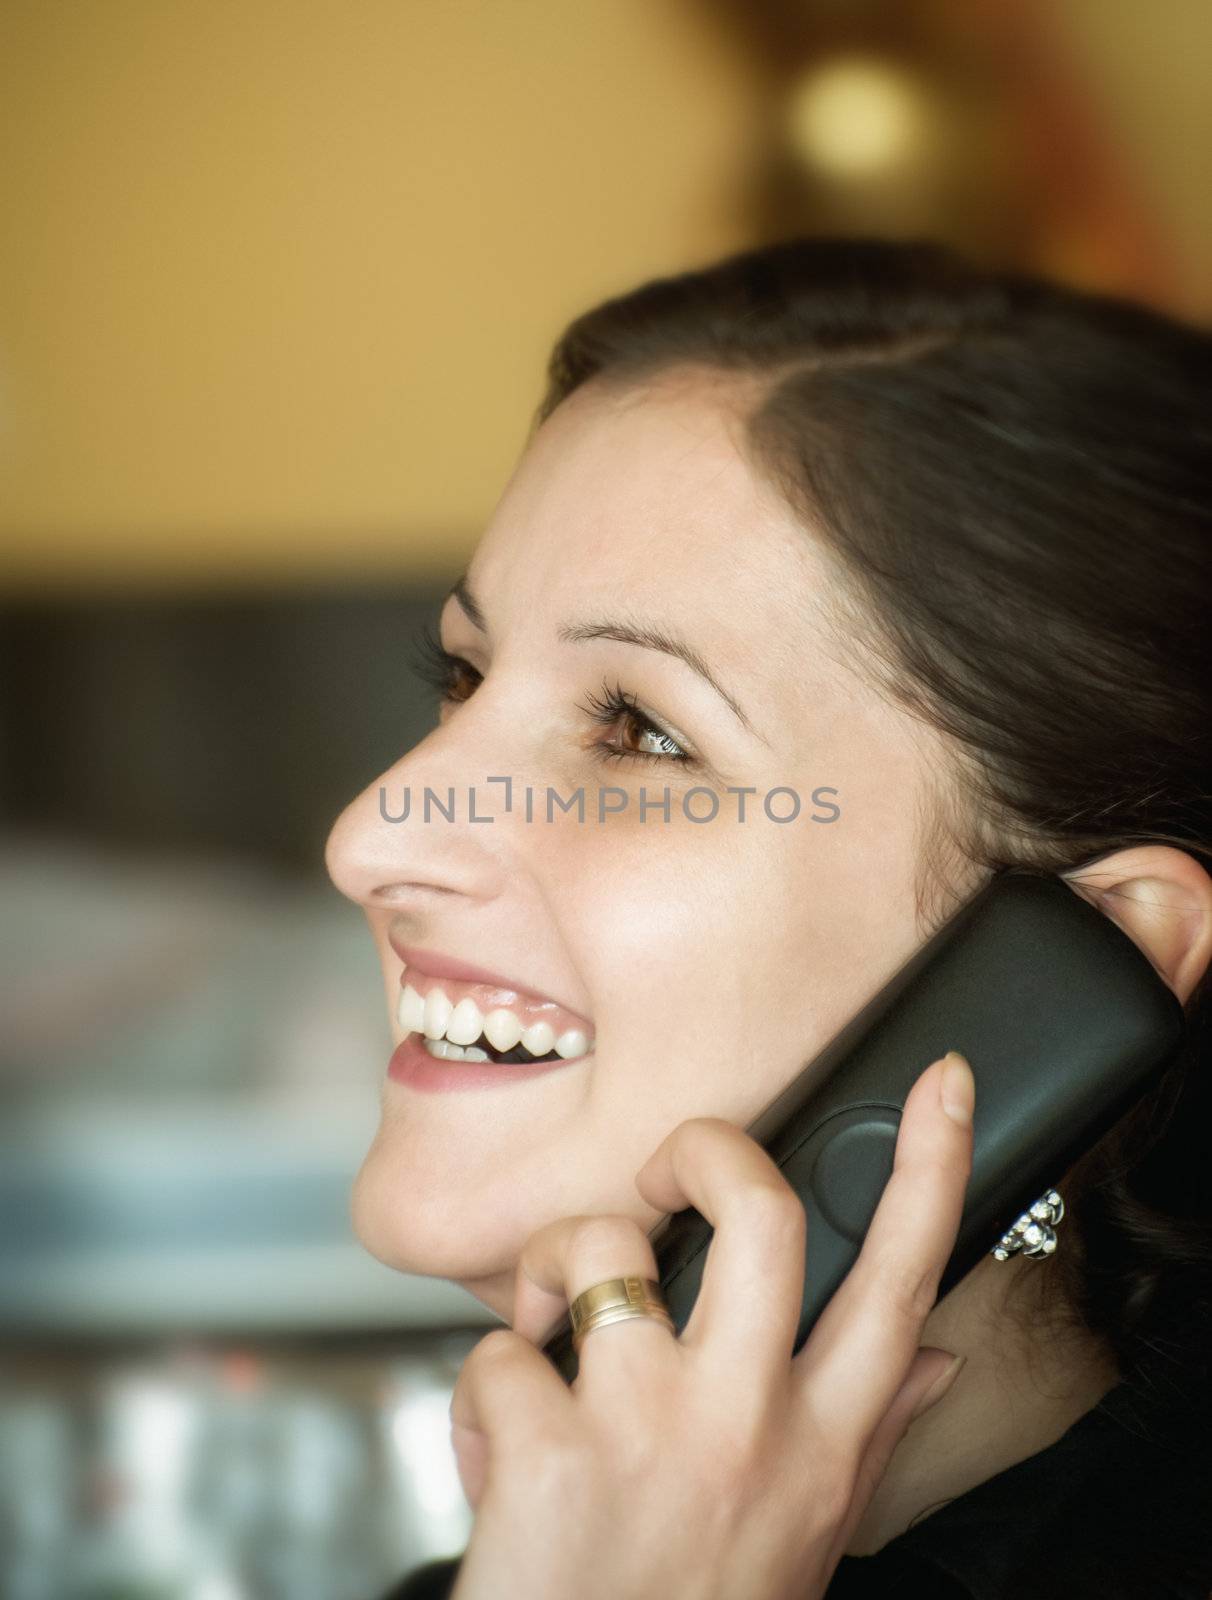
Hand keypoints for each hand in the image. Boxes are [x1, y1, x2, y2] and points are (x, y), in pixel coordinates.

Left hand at [447, 1050, 974, 1599]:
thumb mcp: (807, 1536)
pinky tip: (495, 1452)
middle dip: (703, 1150)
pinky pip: (496, 1351)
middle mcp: (749, 1423)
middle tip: (664, 1170)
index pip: (901, 1282)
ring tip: (546, 1330)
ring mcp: (650, 1430)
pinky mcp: (548, 1453)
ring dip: (549, 1272)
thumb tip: (936, 1358)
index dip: (932, 1166)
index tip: (941, 1078)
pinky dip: (481, 1391)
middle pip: (758, 1210)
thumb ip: (868, 1437)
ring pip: (598, 1250)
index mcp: (820, 1443)